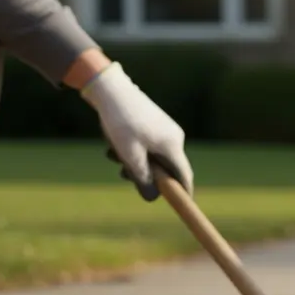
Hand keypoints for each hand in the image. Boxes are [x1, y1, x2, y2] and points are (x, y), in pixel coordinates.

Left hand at [79, 61, 193, 201]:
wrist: (110, 88)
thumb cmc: (121, 122)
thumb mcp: (129, 156)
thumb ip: (142, 179)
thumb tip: (153, 198)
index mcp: (172, 145)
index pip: (184, 175)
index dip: (183, 192)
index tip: (182, 205)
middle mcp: (173, 137)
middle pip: (165, 168)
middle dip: (145, 174)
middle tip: (123, 173)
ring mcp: (164, 129)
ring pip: (152, 157)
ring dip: (133, 161)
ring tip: (113, 153)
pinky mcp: (154, 124)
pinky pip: (147, 146)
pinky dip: (133, 150)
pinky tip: (114, 143)